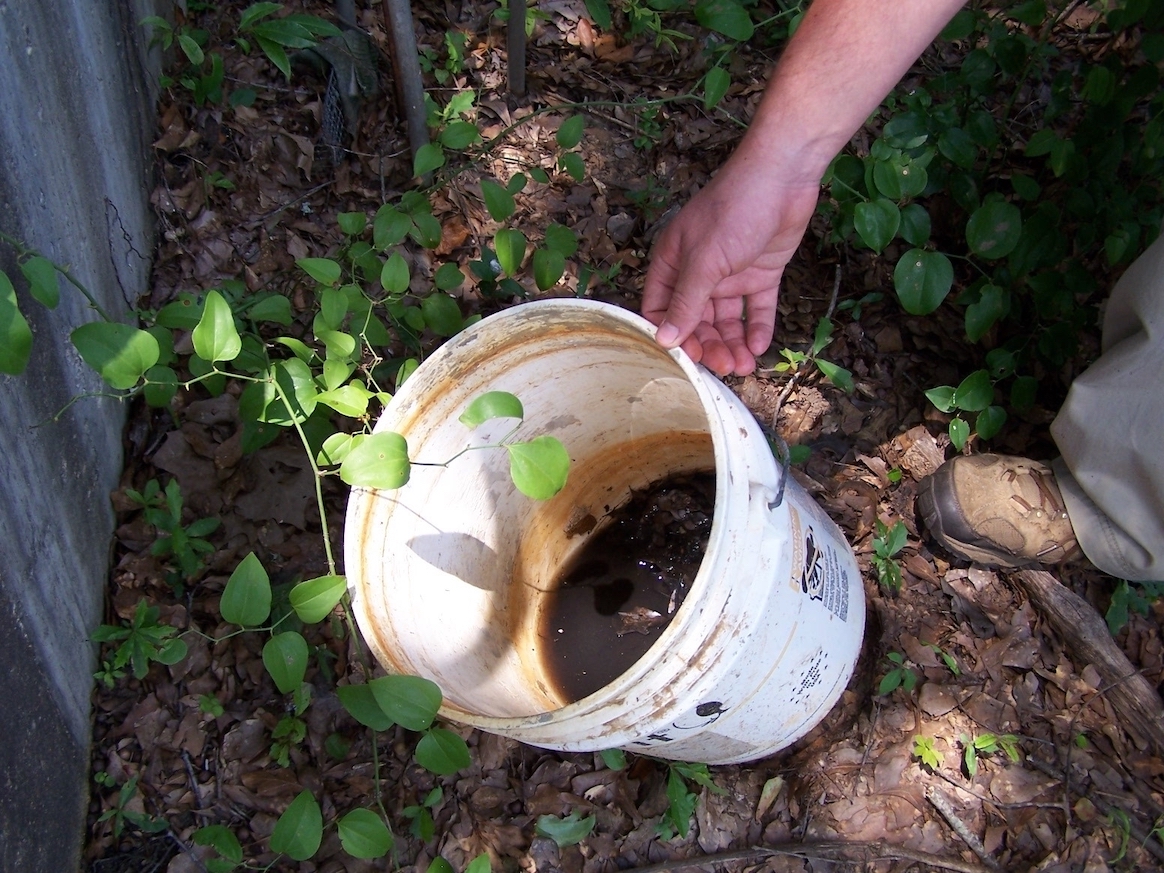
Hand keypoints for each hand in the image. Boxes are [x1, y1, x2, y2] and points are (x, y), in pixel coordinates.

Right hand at [642, 153, 820, 375]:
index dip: (670, 334)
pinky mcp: (760, 272)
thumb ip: (686, 302)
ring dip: (733, 343)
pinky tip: (759, 347)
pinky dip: (757, 327)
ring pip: (726, 319)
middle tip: (724, 368)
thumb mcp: (705, 261)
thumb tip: (664, 338)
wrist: (784, 175)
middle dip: (709, 345)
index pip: (661, 308)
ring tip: (744, 366)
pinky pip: (755, 308)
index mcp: (674, 262)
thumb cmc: (735, 208)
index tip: (685, 359)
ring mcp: (731, 272)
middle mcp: (699, 270)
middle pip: (697, 320)